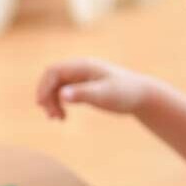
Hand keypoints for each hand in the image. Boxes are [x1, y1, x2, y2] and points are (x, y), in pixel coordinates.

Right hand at [35, 58, 152, 120]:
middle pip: (51, 79)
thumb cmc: (125, 93)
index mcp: (83, 66)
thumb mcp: (104, 95)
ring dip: (52, 102)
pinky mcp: (84, 86)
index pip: (53, 72)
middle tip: (52, 117)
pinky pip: (64, 92)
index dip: (43, 87)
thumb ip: (83, 94)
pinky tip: (63, 117)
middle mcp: (79, 69)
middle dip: (47, 97)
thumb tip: (62, 95)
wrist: (143, 95)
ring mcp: (81, 77)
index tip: (42, 105)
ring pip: (56, 87)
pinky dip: (59, 103)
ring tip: (57, 119)